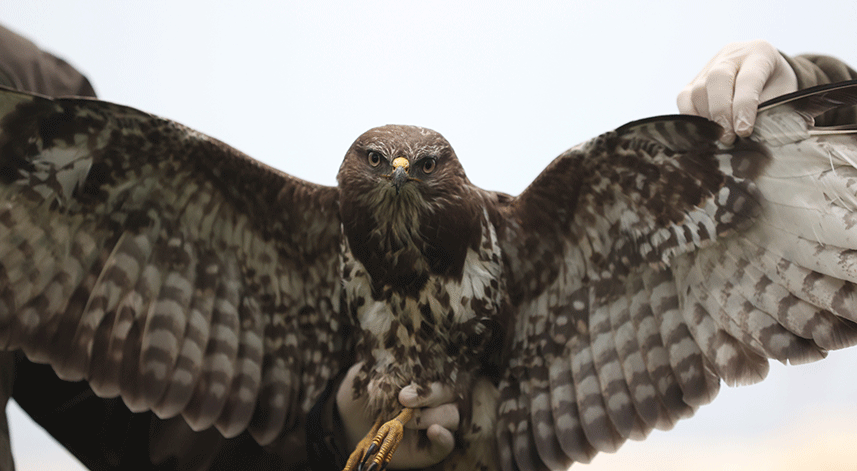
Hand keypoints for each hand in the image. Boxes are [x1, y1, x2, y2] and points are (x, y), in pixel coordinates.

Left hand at [335, 363, 459, 468]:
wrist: (350, 426)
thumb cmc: (359, 397)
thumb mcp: (360, 380)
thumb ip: (373, 371)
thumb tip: (386, 371)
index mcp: (421, 378)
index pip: (437, 372)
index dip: (425, 379)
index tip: (403, 390)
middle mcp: (434, 399)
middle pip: (449, 392)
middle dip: (431, 395)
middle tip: (404, 399)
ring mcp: (436, 422)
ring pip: (452, 416)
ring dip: (434, 416)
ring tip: (407, 421)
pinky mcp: (433, 446)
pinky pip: (448, 443)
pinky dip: (444, 438)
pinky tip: (434, 431)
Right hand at [677, 40, 797, 143]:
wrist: (767, 74)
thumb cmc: (776, 88)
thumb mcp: (782, 95)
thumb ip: (767, 109)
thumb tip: (745, 132)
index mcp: (759, 53)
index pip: (747, 79)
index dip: (744, 106)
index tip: (744, 131)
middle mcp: (732, 54)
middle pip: (716, 79)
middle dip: (720, 112)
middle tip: (728, 137)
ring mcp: (709, 65)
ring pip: (697, 90)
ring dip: (706, 117)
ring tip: (720, 136)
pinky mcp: (694, 80)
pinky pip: (684, 98)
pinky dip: (690, 116)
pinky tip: (704, 130)